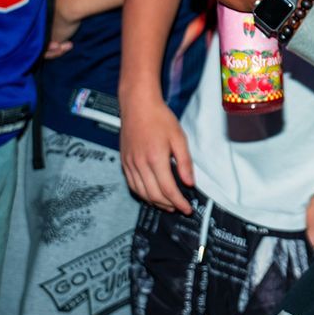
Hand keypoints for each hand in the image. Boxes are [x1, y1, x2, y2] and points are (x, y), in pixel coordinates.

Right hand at [120, 85, 198, 213]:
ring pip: (141, 192)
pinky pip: (132, 184)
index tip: (188, 209)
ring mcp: (129, 163)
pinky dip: (142, 194)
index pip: (168, 189)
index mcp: (155, 158)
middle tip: (180, 208)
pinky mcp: (124, 161)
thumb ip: (184, 163)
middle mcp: (140, 163)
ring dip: (155, 202)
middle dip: (168, 205)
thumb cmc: (160, 119)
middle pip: (154, 194)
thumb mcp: (179, 139)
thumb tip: (189, 183)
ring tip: (168, 205)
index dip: (179, 202)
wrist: (137, 105)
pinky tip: (151, 195)